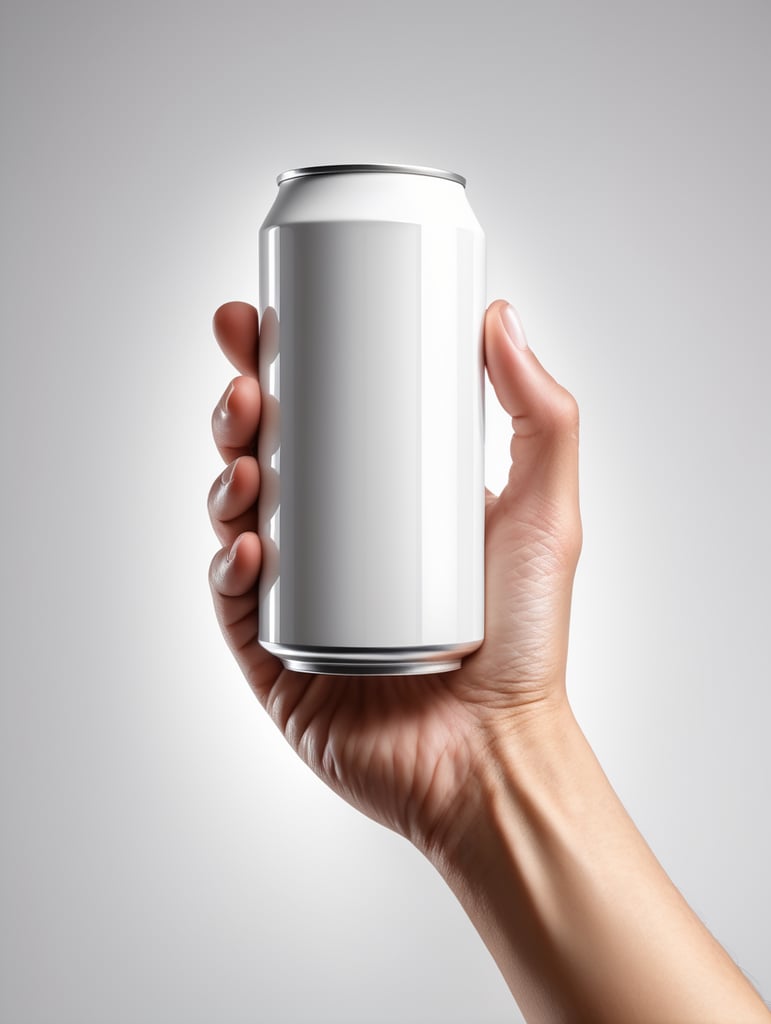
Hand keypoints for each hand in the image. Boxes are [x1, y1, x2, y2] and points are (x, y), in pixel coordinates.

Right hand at [208, 299, 580, 856]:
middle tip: (244, 381)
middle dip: (238, 412)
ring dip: (224, 477)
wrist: (493, 756)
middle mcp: (336, 547)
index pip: (320, 421)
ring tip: (248, 455)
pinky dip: (227, 567)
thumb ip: (542, 416)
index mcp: (385, 505)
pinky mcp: (274, 656)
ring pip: (236, 522)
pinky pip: (233, 602)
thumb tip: (500, 318)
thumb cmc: (525, 644)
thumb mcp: (546, 514)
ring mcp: (301, 599)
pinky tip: (243, 545)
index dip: (280, 370)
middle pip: (267, 460)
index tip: (262, 323)